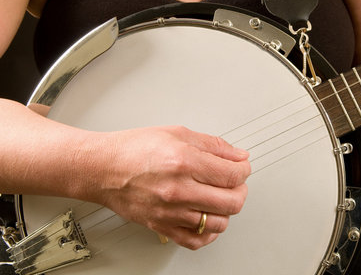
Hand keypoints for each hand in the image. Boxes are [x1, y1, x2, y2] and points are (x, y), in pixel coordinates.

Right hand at [88, 126, 250, 249]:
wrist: (101, 168)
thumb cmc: (134, 149)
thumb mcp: (178, 134)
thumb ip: (214, 145)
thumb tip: (239, 156)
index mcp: (184, 162)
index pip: (233, 174)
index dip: (244, 170)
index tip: (242, 167)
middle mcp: (179, 190)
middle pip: (232, 201)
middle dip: (240, 190)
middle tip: (234, 182)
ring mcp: (171, 212)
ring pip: (219, 223)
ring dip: (226, 210)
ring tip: (219, 197)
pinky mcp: (162, 226)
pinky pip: (196, 241)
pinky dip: (208, 233)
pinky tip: (207, 218)